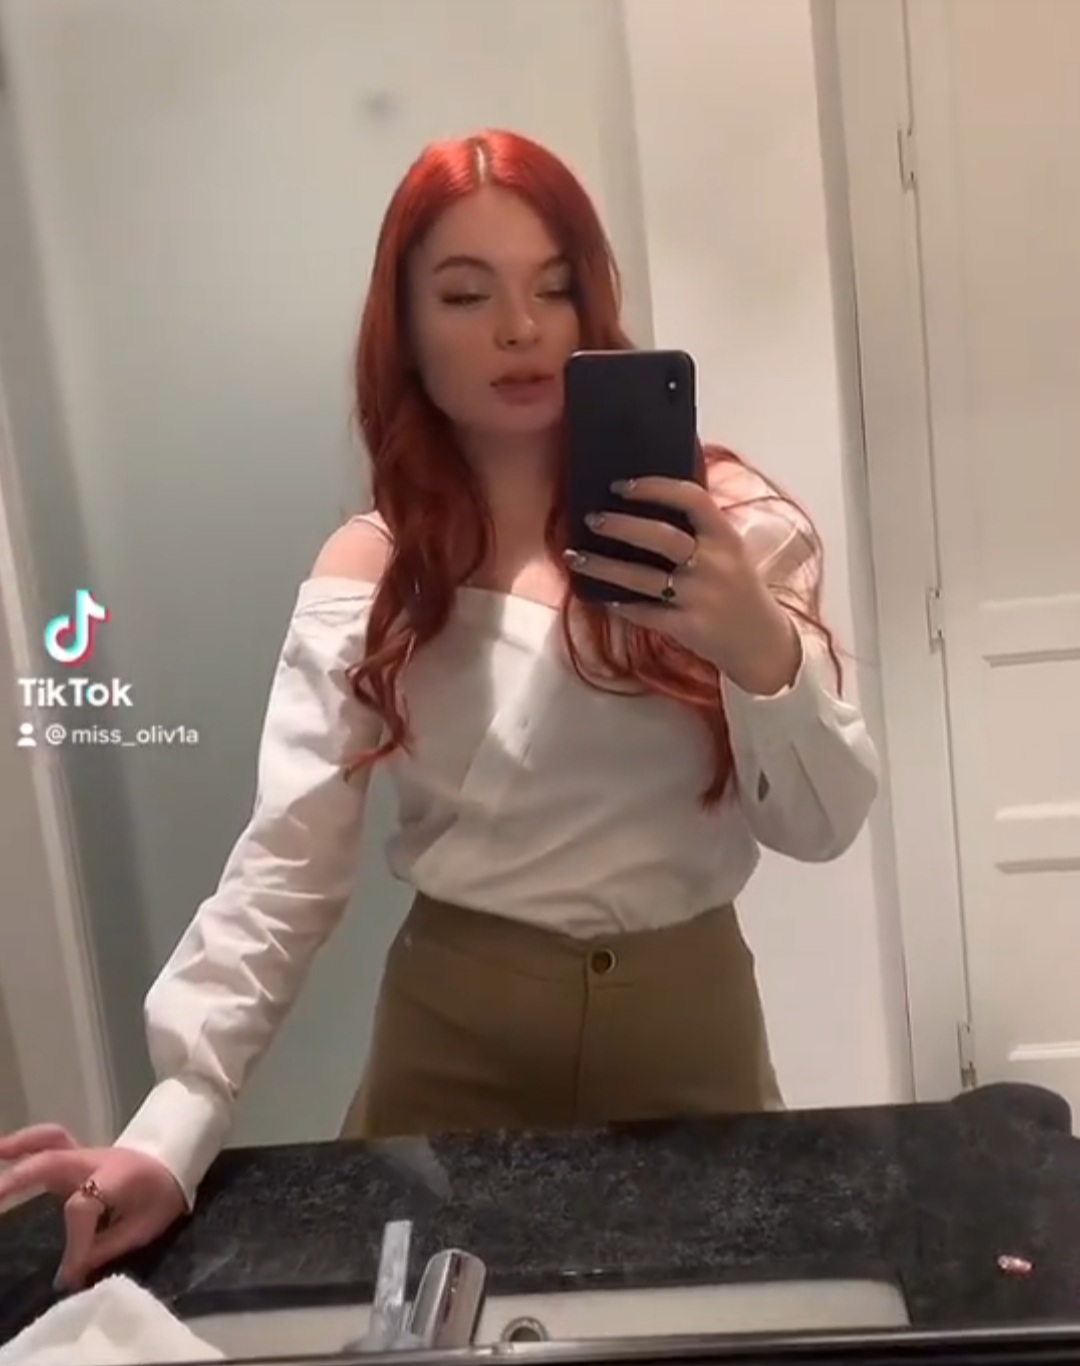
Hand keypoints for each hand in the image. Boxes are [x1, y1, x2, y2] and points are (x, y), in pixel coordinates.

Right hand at [0, 1124, 186, 1290]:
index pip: (83, 1205)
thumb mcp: (142, 1229)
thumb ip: (104, 1249)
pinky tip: (2, 1152)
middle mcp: (95, 1159)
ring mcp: (83, 1153)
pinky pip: (48, 1141)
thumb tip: (67, 1278)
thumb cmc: (160, 1197)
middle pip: (53, 1162)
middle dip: (19, 1179)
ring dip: (16, 1147)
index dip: (75, 1241)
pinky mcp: (75, 1155)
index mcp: (118, 1177)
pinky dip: (23, 1143)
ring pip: (48, 1140)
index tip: (70, 1273)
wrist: (175, 1163)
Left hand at [564, 476, 801, 694]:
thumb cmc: (738, 590)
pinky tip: (600, 596)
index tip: (620, 485)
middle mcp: (714, 564)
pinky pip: (645, 612)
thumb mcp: (730, 552)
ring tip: (575, 557)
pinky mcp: (688, 627)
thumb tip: (650, 500)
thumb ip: (700, 530)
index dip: (654, 487)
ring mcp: (700, 597)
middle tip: (591, 519)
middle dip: (620, 525)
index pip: (691, 499)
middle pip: (661, 537)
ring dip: (604, 567)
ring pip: (643, 578)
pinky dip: (620, 604)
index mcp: (725, 537)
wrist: (761, 643)